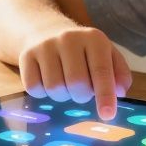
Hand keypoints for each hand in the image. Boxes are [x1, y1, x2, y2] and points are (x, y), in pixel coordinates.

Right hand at [18, 26, 132, 120]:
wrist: (46, 30)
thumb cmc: (83, 50)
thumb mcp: (106, 54)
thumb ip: (118, 73)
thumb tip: (119, 93)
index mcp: (94, 38)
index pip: (101, 71)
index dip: (105, 95)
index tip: (108, 115)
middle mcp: (69, 38)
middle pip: (76, 83)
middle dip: (81, 96)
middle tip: (81, 91)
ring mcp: (45, 45)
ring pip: (54, 88)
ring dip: (62, 96)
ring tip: (64, 84)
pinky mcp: (26, 55)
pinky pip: (34, 88)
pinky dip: (42, 93)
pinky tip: (47, 81)